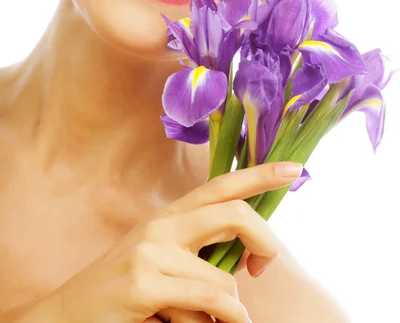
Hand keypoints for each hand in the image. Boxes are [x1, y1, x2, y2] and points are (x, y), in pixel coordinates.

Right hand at [44, 162, 300, 322]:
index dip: (260, 175)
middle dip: (265, 241)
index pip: (222, 186)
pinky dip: (221, 321)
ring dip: (228, 311)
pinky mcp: (144, 282)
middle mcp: (162, 225)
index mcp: (169, 217)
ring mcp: (151, 251)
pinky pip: (210, 303)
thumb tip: (247, 260)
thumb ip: (201, 253)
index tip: (295, 169)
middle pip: (234, 213)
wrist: (65, 316)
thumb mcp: (165, 263)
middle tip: (263, 269)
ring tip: (206, 321)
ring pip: (225, 279)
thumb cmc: (124, 294)